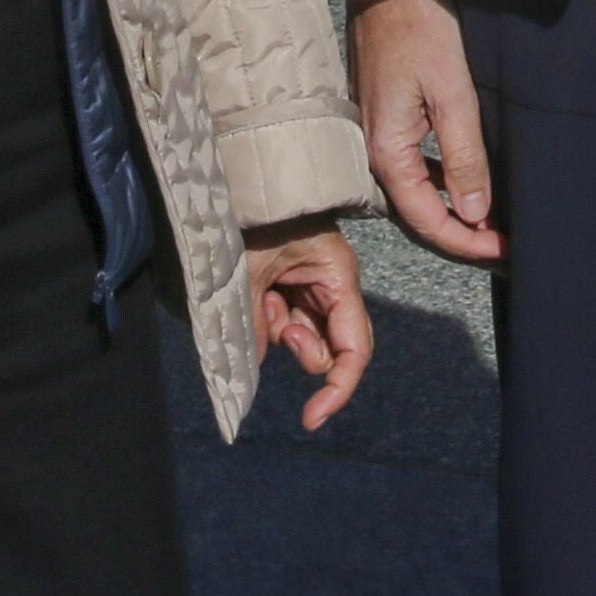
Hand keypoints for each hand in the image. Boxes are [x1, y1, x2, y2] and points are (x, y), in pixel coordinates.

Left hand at [243, 221, 375, 430]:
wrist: (241, 176)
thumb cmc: (256, 213)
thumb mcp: (253, 270)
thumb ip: (255, 324)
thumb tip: (253, 369)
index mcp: (338, 278)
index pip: (354, 350)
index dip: (338, 390)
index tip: (311, 418)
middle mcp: (331, 287)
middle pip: (329, 347)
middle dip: (301, 348)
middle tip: (274, 319)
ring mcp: (311, 287)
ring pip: (301, 336)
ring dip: (277, 329)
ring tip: (260, 293)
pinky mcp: (290, 285)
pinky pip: (282, 321)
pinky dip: (266, 319)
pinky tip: (256, 291)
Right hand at [352, 0, 504, 265]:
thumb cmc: (421, 25)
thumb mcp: (452, 92)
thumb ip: (463, 157)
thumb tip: (475, 215)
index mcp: (386, 151)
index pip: (428, 221)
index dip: (469, 244)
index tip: (506, 254)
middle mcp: (374, 150)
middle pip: (419, 213)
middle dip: (464, 236)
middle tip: (507, 247)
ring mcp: (377, 132)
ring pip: (416, 192)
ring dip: (454, 212)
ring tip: (495, 225)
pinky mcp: (386, 116)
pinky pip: (413, 166)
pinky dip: (441, 184)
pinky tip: (467, 184)